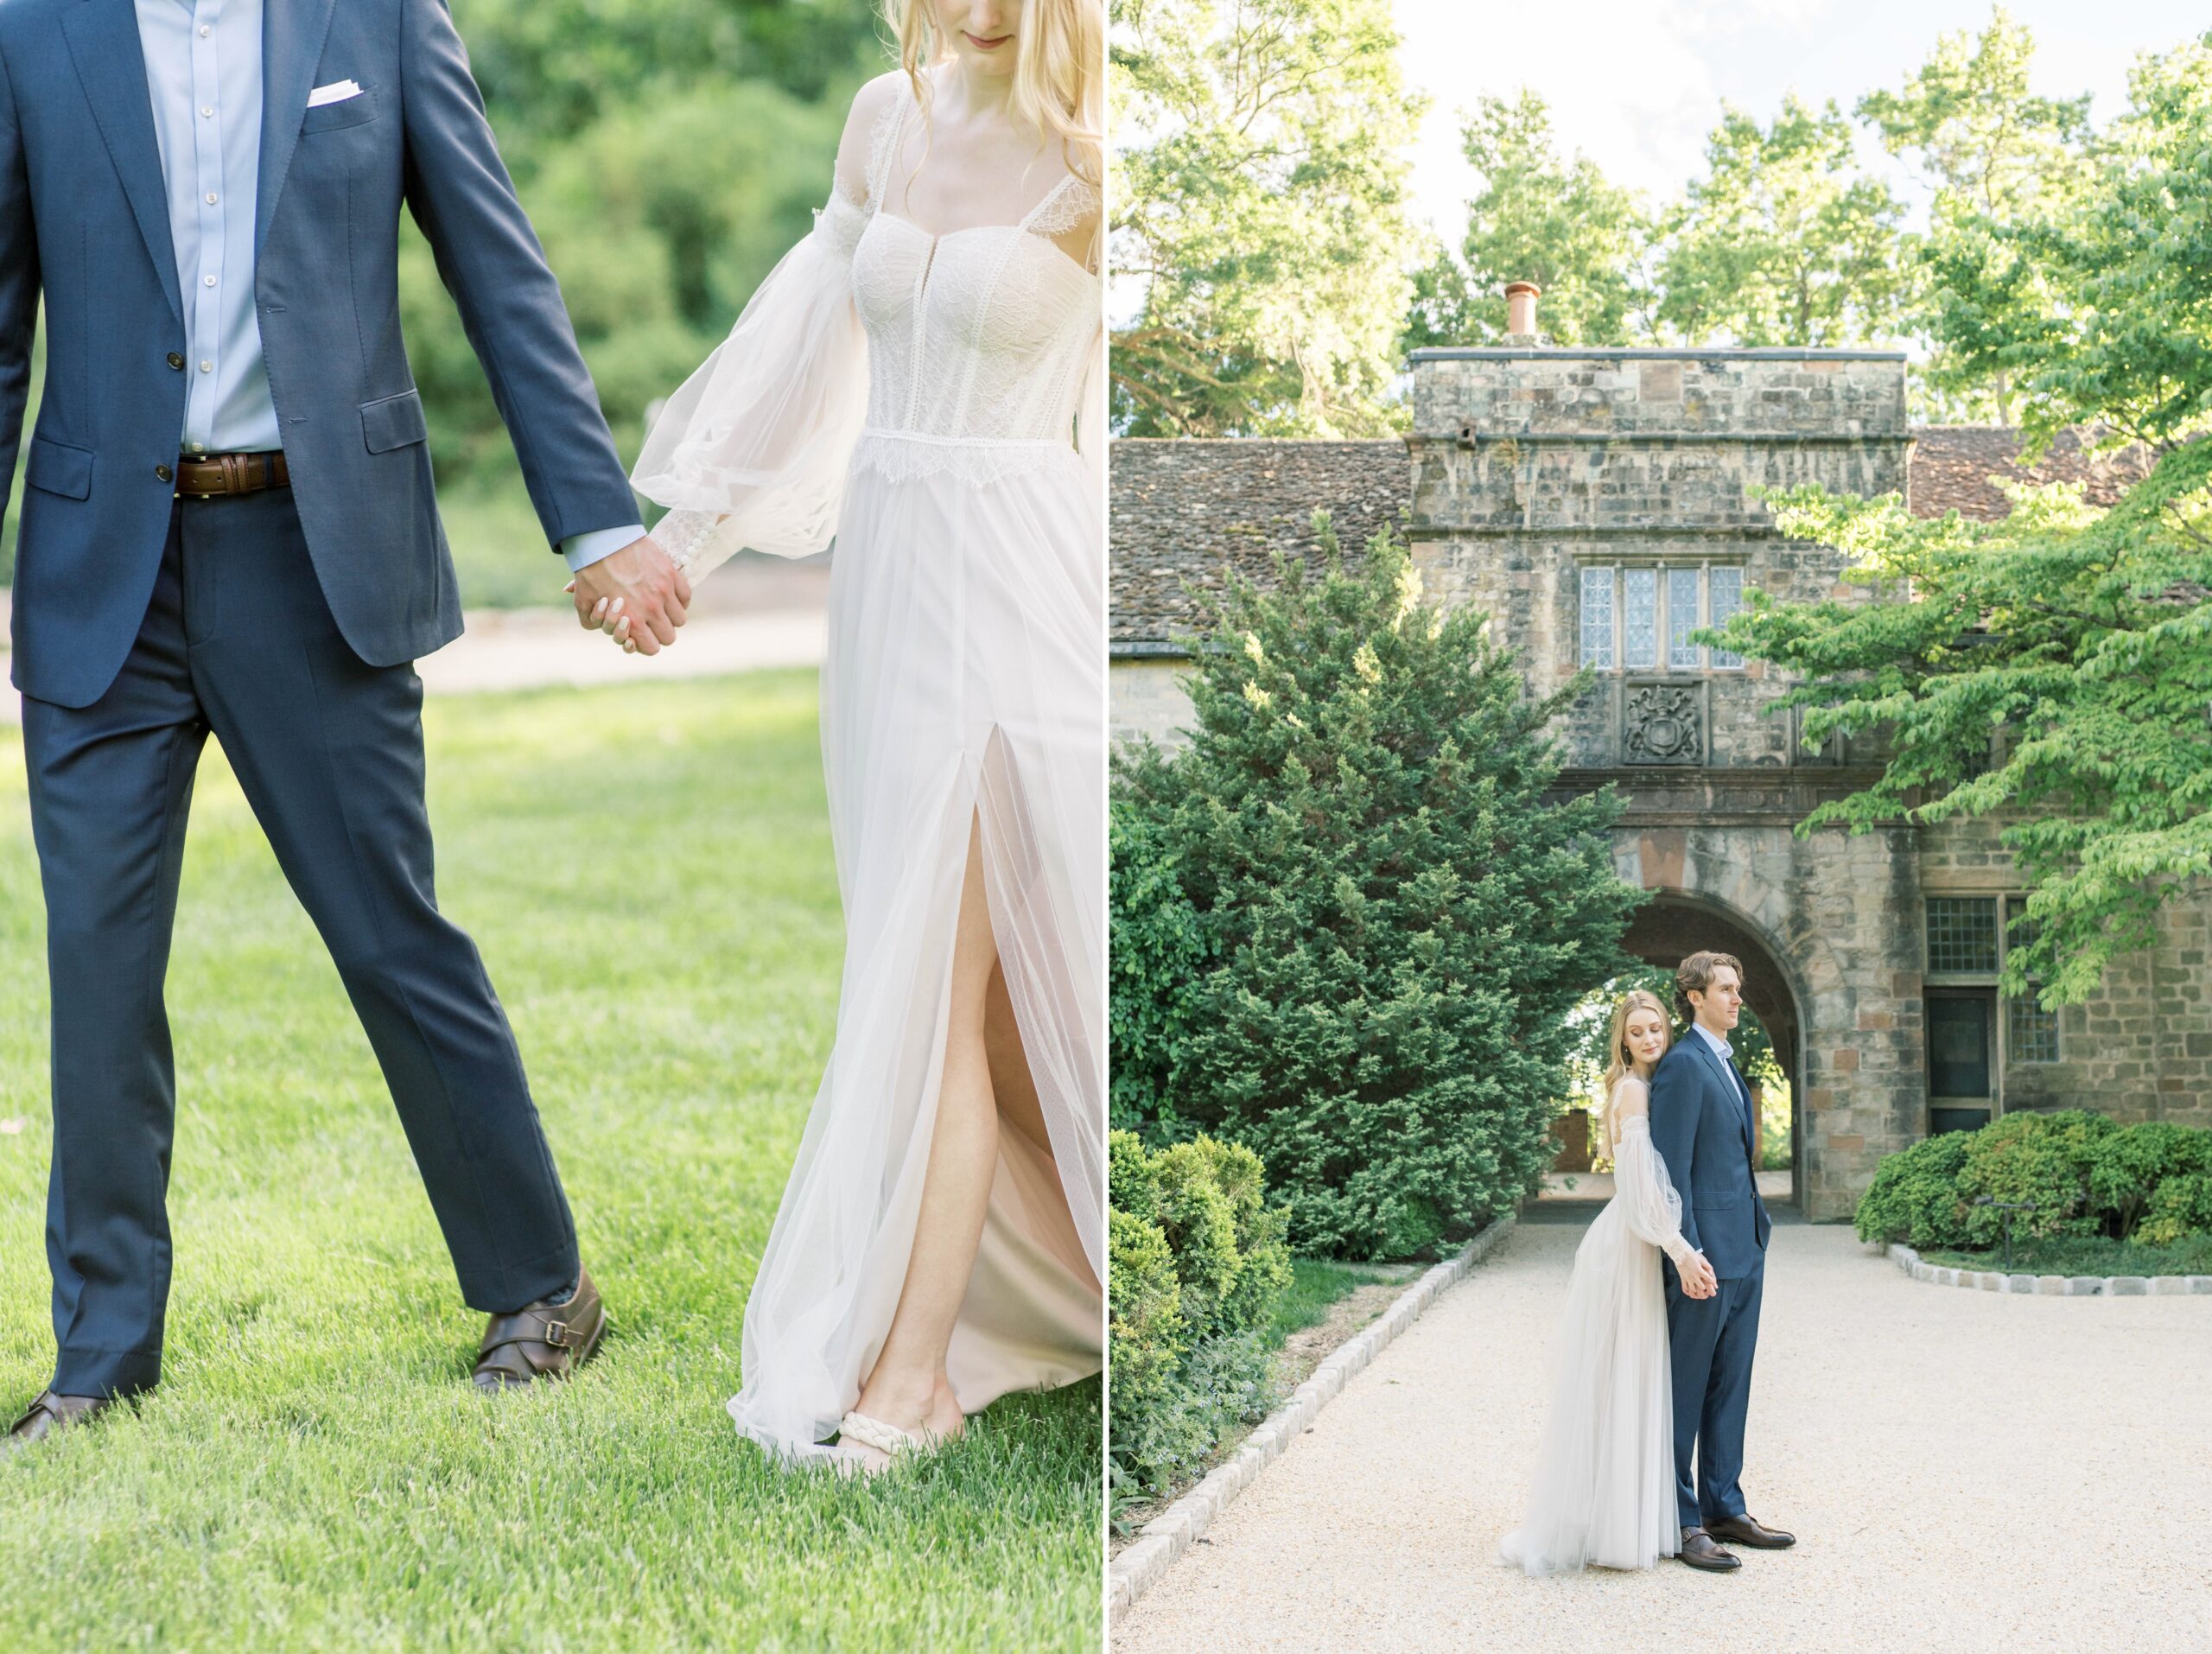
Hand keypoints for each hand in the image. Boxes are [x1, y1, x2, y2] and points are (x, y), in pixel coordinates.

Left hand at [565, 534, 690, 655]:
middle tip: (649, 621)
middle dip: (659, 632)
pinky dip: (678, 598)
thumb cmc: (590, 570)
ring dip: (670, 616)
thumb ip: (592, 623)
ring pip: (680, 619)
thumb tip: (602, 630)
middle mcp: (652, 608)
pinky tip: (666, 593)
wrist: (603, 538)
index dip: (646, 644)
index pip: (652, 649)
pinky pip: (686, 597)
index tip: (640, 634)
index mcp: (632, 619)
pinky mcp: (671, 574)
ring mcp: (664, 590)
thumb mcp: (583, 602)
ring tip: (658, 606)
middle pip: (669, 637)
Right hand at [1679, 1251, 1717, 1299]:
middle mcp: (1694, 1276)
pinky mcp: (1682, 1278)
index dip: (1713, 1282)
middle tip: (1705, 1286)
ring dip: (1696, 1289)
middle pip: (1701, 1287)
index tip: (1713, 1282)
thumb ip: (1708, 1266)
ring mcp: (1687, 1278)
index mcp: (1699, 1271)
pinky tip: (1690, 1289)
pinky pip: (1684, 1287)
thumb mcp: (1701, 1259)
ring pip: (1693, 1289)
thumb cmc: (1691, 1255)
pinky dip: (1688, 1290)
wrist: (1679, 1253)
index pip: (1709, 1279)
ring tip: (1698, 1288)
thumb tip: (1711, 1274)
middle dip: (1705, 1287)